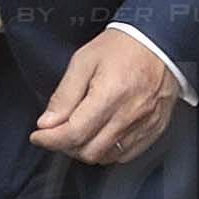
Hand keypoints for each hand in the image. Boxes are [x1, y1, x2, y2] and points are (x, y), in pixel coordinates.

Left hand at [33, 27, 183, 166]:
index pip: (74, 133)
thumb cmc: (122, 47)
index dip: (50, 139)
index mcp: (110, 94)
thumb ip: (64, 95)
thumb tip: (48, 123)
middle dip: (66, 145)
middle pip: (89, 151)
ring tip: (80, 131)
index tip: (38, 136)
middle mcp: (130, 114)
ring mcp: (145, 124)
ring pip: (107, 156)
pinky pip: (127, 155)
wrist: (159, 42)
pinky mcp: (155, 129)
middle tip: (58, 131)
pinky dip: (109, 151)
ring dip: (87, 149)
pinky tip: (101, 135)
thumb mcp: (83, 61)